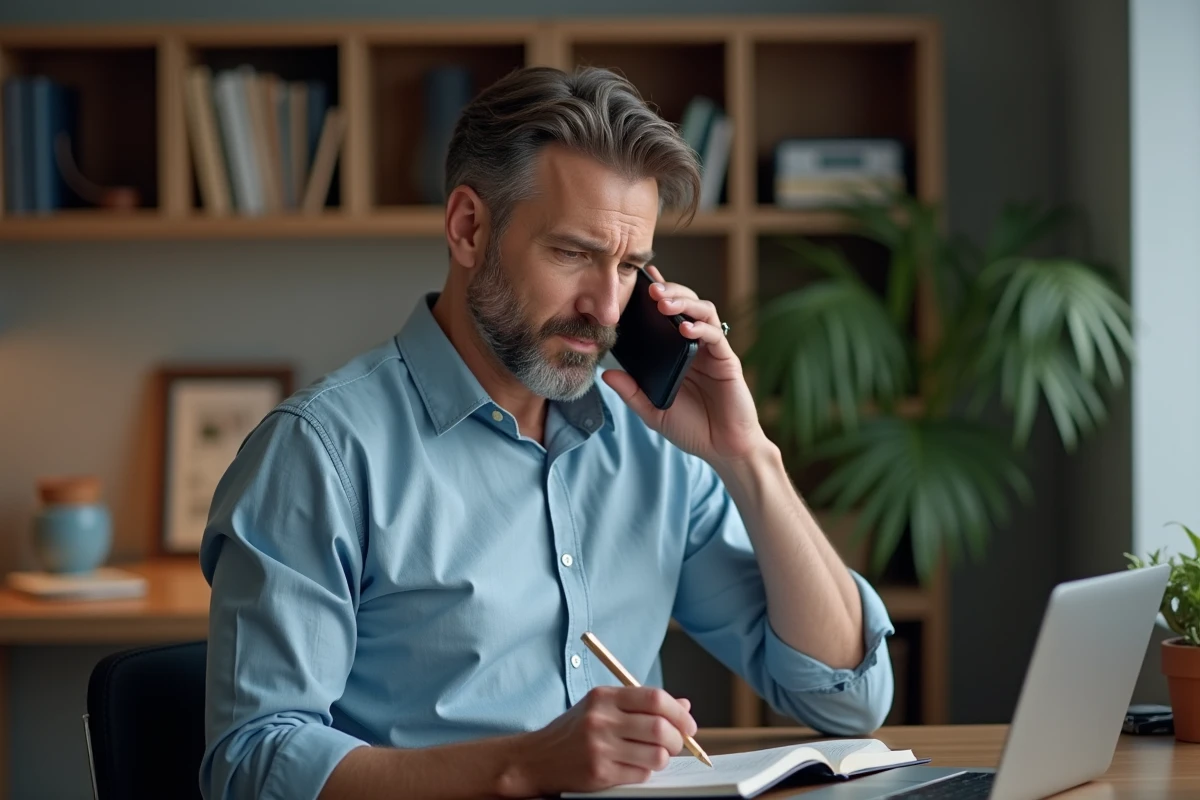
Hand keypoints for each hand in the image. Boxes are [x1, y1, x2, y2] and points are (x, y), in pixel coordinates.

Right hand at [500, 686, 696, 797]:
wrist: (537, 758)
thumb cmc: (574, 731)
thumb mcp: (602, 707)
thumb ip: (641, 704)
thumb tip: (683, 705)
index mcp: (604, 697)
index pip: (655, 699)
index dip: (679, 713)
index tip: (688, 724)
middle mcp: (601, 719)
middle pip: (659, 727)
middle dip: (677, 739)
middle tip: (677, 744)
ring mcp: (600, 747)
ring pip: (656, 755)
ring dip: (663, 758)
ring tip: (655, 756)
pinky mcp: (599, 773)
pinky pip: (641, 774)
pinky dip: (646, 772)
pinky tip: (634, 766)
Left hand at [602, 265, 767, 464]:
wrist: (723, 449)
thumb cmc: (692, 428)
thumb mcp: (653, 411)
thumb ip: (632, 393)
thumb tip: (606, 374)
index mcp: (677, 353)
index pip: (667, 316)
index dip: (657, 294)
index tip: (638, 279)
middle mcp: (695, 346)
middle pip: (685, 304)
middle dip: (669, 291)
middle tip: (650, 288)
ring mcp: (713, 351)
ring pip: (703, 311)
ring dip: (684, 303)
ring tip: (663, 302)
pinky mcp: (727, 361)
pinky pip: (715, 336)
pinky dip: (700, 328)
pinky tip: (685, 328)